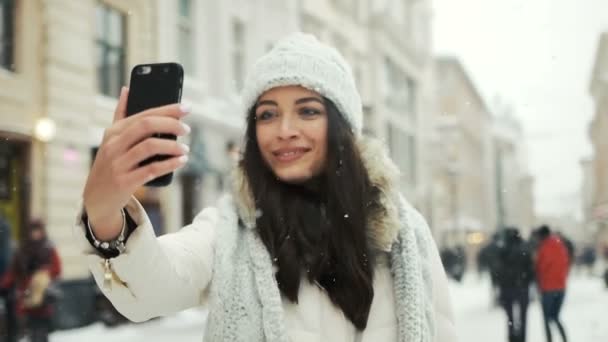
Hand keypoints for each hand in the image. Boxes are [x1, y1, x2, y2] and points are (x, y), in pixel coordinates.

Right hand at [83, 87, 190, 238]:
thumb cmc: (110, 164)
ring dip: (172, 146)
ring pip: (150, 147)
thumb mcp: (111, 139)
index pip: (143, 114)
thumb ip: (120, 114)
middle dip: (171, 124)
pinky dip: (169, 164)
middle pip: (146, 126)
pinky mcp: (125, 182)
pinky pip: (151, 169)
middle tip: (187, 129)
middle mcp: (114, 145)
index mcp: (114, 132)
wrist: (96, 198)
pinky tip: (181, 161)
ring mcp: (118, 164)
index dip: (167, 109)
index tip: (187, 108)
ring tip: (186, 149)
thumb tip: (127, 88)